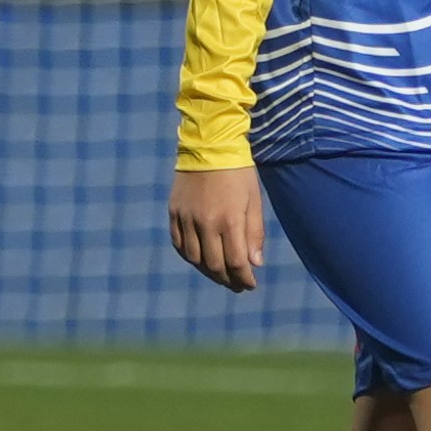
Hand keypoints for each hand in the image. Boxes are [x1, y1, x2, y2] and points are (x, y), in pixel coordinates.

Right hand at [168, 165, 264, 290]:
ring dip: (209, 272)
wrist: (210, 144)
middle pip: (215, 265)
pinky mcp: (174, 212)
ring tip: (220, 274)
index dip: (244, 278)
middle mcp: (206, 223)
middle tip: (237, 285)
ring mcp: (187, 218)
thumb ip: (254, 233)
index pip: (236, 262)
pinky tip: (200, 259)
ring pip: (195, 259)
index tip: (250, 285)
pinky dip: (190, 256)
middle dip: (228, 280)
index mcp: (230, 220)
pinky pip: (179, 244)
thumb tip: (256, 263)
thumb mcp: (253, 200)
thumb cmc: (238, 172)